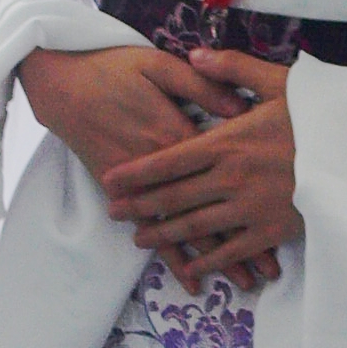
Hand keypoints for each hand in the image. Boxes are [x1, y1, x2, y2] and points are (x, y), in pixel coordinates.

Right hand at [18, 42, 254, 292]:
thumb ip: (200, 84)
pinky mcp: (125, 194)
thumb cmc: (111, 68)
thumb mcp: (159, 65)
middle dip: (246, 241)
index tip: (286, 214)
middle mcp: (164, 167)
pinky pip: (154, 232)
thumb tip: (238, 107)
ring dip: (218, 258)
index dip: (256, 194)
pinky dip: (174, 259)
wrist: (60, 83)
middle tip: (273, 269)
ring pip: (188, 229)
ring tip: (245, 282)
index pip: (226, 170)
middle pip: (213, 209)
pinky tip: (191, 280)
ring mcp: (143, 185)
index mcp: (178, 131)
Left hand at [101, 48, 299, 290]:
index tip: (111, 180)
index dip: (137, 173)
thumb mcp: (279, 81)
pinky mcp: (272, 232)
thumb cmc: (321, 114)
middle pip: (174, 197)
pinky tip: (191, 266)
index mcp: (229, 142)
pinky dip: (209, 261)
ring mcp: (250, 208)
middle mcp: (232, 179)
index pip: (169, 160)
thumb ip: (233, 68)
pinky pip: (232, 251)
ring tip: (139, 240)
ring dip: (164, 235)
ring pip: (196, 227)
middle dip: (139, 206)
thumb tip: (195, 53)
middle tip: (113, 212)